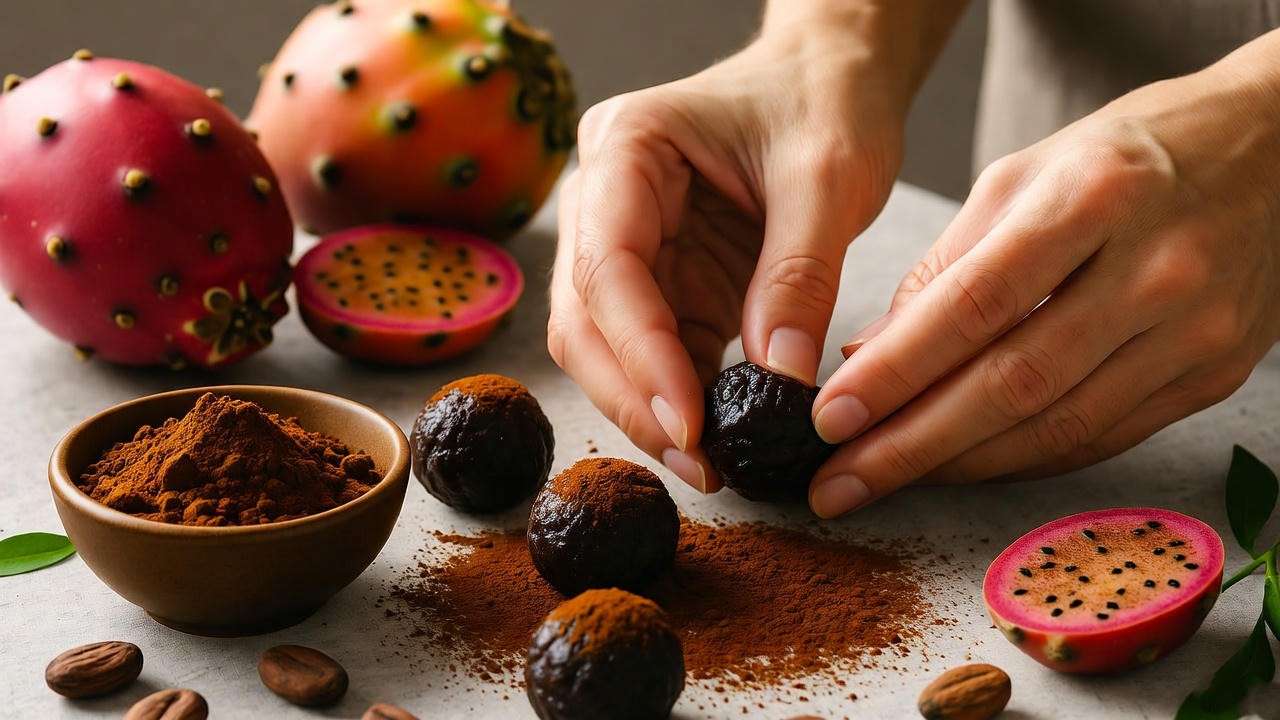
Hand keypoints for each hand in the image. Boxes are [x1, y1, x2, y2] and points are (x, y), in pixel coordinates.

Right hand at [547, 22, 913, 491]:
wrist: (833, 80)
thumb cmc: (825, 102)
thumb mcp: (828, 177)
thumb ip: (799, 275)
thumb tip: (778, 382)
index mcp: (626, 147)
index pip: (607, 263)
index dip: (638, 350)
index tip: (688, 422)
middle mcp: (605, 198)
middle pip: (585, 318)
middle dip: (635, 397)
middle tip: (700, 465)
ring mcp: (628, 245)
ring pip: (606, 348)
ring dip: (651, 410)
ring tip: (713, 466)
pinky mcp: (662, 284)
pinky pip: (655, 354)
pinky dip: (682, 401)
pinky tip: (719, 438)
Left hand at [809, 39, 1279, 517]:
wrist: (1269, 152)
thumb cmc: (1124, 157)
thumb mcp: (1021, 175)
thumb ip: (945, 267)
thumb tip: (868, 356)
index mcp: (1093, 197)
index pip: (975, 304)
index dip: (896, 371)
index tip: (830, 418)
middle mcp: (1155, 268)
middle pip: (1014, 382)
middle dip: (912, 444)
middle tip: (837, 482)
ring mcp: (1195, 330)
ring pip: (1058, 426)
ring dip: (959, 467)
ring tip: (883, 482)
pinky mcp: (1213, 375)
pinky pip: (1101, 439)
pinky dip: (1021, 460)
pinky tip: (961, 469)